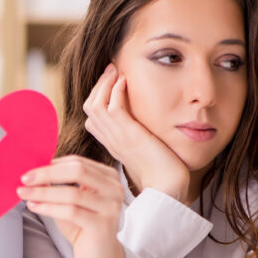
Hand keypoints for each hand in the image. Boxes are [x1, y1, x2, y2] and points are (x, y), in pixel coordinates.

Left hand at [18, 156, 124, 257]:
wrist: (100, 257)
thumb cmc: (83, 226)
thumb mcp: (70, 201)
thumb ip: (58, 186)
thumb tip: (34, 173)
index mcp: (108, 177)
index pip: (77, 162)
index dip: (52, 165)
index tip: (30, 171)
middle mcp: (114, 189)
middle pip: (77, 171)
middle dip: (47, 174)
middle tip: (25, 179)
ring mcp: (111, 207)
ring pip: (72, 193)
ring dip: (43, 193)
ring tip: (24, 194)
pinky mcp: (103, 225)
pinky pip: (71, 212)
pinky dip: (49, 208)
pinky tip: (34, 207)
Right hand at [83, 64, 190, 203]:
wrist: (168, 187)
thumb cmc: (163, 171)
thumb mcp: (146, 148)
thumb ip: (139, 134)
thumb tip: (145, 120)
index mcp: (112, 143)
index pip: (92, 117)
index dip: (97, 97)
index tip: (111, 82)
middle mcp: (110, 139)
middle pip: (89, 107)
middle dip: (98, 85)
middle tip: (112, 70)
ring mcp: (117, 138)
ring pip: (95, 105)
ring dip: (104, 83)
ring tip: (116, 71)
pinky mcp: (129, 136)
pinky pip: (112, 108)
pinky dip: (115, 90)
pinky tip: (125, 81)